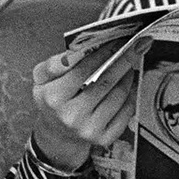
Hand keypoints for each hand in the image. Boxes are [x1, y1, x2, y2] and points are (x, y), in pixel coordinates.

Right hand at [31, 44, 137, 168]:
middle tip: (135, 45)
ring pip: (119, 95)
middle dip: (123, 60)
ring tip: (129, 63)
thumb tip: (79, 50)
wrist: (57, 132)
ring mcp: (89, 129)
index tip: (116, 40)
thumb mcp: (42, 78)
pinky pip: (127, 110)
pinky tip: (130, 83)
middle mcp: (71, 116)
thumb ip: (56, 62)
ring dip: (128, 75)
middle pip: (105, 82)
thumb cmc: (52, 100)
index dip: (103, 53)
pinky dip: (132, 93)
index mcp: (53, 98)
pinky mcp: (105, 138)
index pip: (83, 70)